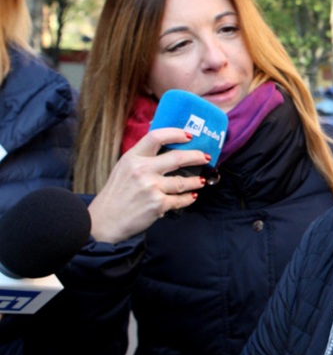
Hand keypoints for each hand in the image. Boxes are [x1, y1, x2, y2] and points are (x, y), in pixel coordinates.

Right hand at [87, 128, 209, 243]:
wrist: (105, 221)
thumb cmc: (117, 194)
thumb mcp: (124, 168)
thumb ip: (142, 157)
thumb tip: (166, 144)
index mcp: (132, 157)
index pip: (156, 137)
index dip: (176, 133)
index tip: (189, 135)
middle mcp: (142, 170)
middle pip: (177, 157)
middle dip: (196, 156)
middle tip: (205, 157)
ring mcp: (151, 187)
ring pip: (183, 181)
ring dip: (195, 181)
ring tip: (200, 181)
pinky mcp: (158, 204)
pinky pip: (181, 199)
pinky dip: (189, 198)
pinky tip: (192, 196)